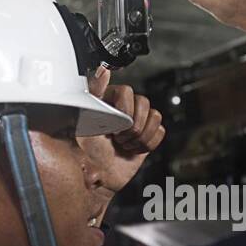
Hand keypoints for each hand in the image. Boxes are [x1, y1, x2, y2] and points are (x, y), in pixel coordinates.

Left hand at [79, 65, 165, 194]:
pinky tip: (133, 148)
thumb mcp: (85, 119)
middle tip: (118, 138)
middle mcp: (124, 106)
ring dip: (140, 136)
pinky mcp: (148, 133)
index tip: (114, 126)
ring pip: (155, 116)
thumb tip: (104, 70)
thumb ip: (94, 93)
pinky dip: (147, 144)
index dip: (124, 111)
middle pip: (144, 103)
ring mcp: (138, 119)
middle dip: (132, 127)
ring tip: (124, 144)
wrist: (101, 174)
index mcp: (108, 98)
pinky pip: (161, 131)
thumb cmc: (89, 150)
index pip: (127, 91)